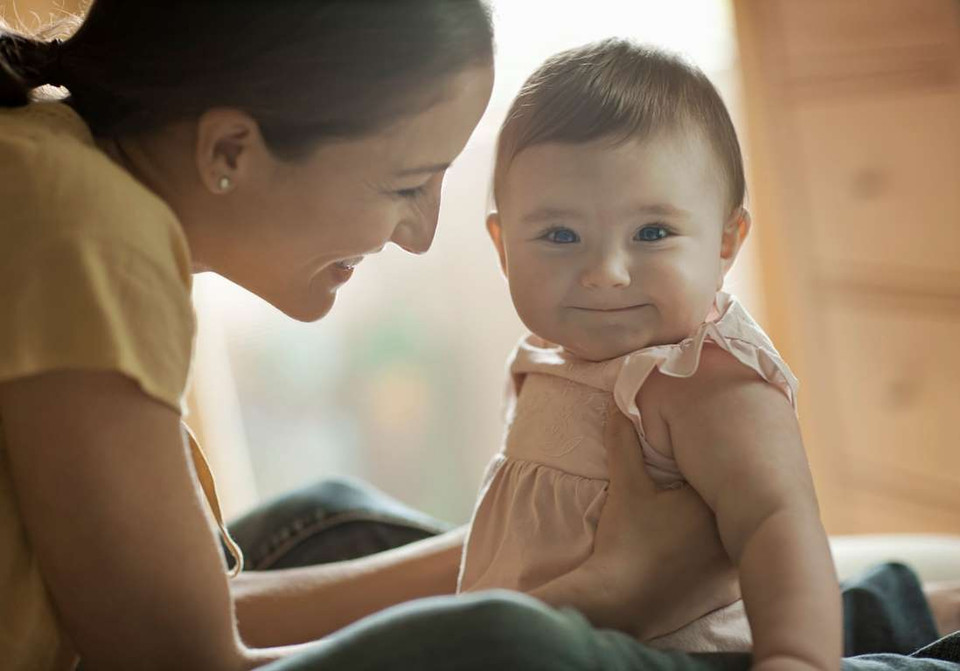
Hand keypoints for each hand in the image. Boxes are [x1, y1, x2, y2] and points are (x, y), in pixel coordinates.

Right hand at [582, 403, 738, 638]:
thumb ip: (626, 443)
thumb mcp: (626, 486)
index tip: (711, 451)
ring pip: (747, 535)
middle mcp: (737, 535)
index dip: (722, 461)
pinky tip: (714, 547)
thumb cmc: (627, 541)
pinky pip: (740, 565)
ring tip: (719, 509)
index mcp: (719, 503)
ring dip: (735, 522)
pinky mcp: (727, 591)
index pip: (732, 472)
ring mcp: (735, 567)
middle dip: (731, 491)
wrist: (620, 600)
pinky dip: (731, 553)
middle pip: (743, 503)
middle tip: (712, 477)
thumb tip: (619, 407)